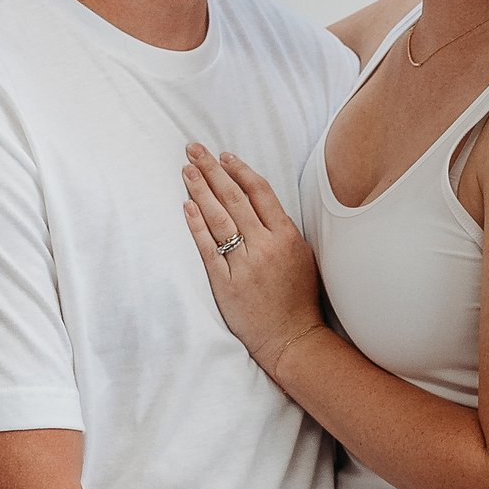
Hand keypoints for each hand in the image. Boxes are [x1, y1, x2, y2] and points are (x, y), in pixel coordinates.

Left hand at [182, 146, 327, 379]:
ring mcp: (244, 265)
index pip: (260, 193)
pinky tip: (186, 207)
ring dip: (200, 191)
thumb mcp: (302, 257)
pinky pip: (208, 249)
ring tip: (186, 170)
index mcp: (287, 237)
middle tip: (194, 149)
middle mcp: (265, 247)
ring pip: (219, 219)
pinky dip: (196, 226)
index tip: (224, 156)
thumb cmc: (299, 300)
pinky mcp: (226, 283)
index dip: (239, 171)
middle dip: (212, 171)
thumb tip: (260, 204)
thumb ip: (282, 230)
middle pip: (234, 199)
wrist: (291, 339)